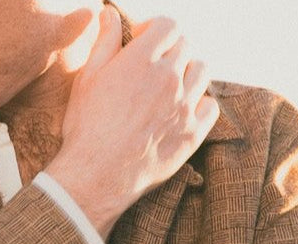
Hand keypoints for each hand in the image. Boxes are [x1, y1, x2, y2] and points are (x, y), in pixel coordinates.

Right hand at [45, 8, 220, 236]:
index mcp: (142, 58)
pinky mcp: (193, 133)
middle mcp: (169, 77)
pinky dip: (201, 102)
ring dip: (188, 72)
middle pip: (185, 47)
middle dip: (170, 51)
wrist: (98, 174)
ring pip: (202, 71)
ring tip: (170, 87)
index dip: (156, 29)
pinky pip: (210, 106)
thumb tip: (109, 12)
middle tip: (152, 67)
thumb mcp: (87, 78)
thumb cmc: (87, 126)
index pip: (168, 25)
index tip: (143, 40)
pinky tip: (183, 109)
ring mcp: (185, 105)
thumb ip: (104, 41)